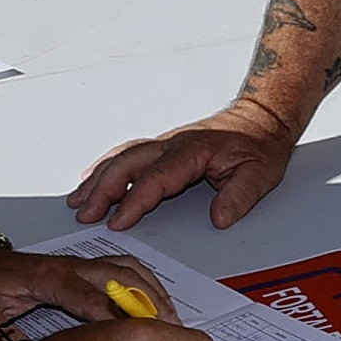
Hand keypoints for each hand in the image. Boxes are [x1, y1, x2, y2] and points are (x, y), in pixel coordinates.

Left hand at [0, 249, 174, 340]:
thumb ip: (5, 337)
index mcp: (45, 276)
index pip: (85, 293)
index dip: (111, 313)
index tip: (134, 335)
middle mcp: (68, 265)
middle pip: (118, 276)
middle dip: (146, 301)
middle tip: (171, 330)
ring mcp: (78, 263)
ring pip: (127, 269)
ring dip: (152, 291)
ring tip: (174, 321)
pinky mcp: (83, 267)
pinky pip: (123, 268)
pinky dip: (145, 283)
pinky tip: (158, 305)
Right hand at [67, 102, 296, 230]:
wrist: (262, 119)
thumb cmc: (260, 146)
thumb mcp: (260, 173)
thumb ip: (240, 196)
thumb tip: (220, 219)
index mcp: (193, 150)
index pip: (157, 177)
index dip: (135, 200)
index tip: (118, 221)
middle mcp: (173, 144)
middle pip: (129, 164)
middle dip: (104, 190)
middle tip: (85, 214)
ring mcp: (165, 143)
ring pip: (123, 158)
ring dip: (98, 179)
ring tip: (77, 201)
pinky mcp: (162, 147)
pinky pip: (128, 154)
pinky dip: (106, 166)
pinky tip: (91, 178)